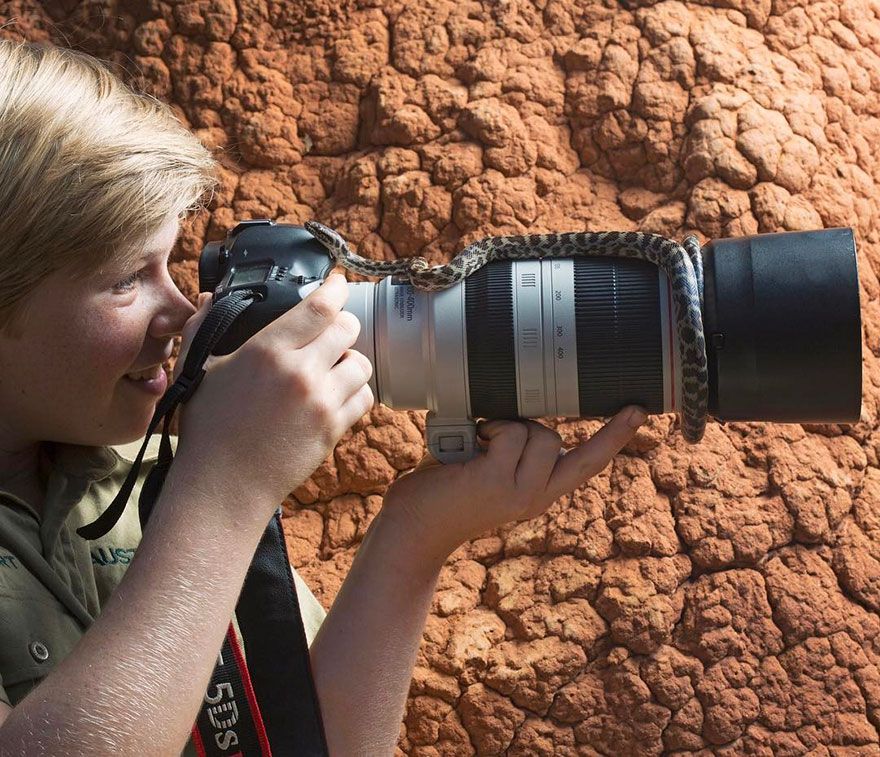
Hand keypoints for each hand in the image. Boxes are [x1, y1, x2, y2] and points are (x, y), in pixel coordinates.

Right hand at [171, 273, 373, 513]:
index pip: (319, 307)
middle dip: (344, 324)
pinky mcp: (333, 429)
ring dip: (351, 361)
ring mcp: (321, 402)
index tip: (339, 283)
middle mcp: (299, 371)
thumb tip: (212, 297)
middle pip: (349, 328)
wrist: (223, 486)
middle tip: (334, 330)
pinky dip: (355, 392)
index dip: (336, 289)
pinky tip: (336, 395)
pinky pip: (364, 398)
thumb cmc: (207, 429)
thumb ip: (203, 328)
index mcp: (266, 350)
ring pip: (362, 363)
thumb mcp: (197, 371)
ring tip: (332, 368)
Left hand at [381, 407, 646, 561]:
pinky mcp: (495, 481)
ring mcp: (519, 491)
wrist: (411, 530)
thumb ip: (512, 451)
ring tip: (477, 446)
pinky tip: (470, 446)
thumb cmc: (444, 494)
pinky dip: (490, 428)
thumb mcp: (491, 472)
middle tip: (493, 438)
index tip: (638, 410)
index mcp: (539, 494)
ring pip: (535, 433)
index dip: (613, 437)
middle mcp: (536, 497)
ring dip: (505, 427)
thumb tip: (517, 409)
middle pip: (557, 441)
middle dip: (526, 428)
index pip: (587, 464)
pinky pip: (509, 431)